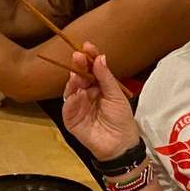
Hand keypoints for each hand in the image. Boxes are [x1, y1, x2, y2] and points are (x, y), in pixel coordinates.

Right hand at [60, 42, 142, 158]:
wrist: (120, 144)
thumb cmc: (121, 119)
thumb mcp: (116, 95)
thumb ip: (106, 77)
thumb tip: (100, 57)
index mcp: (97, 86)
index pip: (91, 69)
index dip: (89, 58)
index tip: (87, 46)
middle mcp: (85, 93)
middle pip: (79, 77)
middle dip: (78, 66)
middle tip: (78, 56)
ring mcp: (77, 106)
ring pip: (71, 90)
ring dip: (73, 81)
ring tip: (77, 75)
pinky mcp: (71, 119)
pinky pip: (68, 108)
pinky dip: (71, 100)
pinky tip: (76, 94)